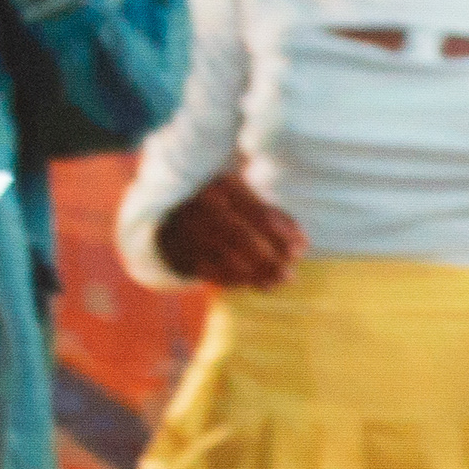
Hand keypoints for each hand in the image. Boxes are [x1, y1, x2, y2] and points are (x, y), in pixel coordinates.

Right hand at [156, 171, 304, 289]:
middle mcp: (202, 205)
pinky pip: (209, 270)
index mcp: (223, 185)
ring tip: (275, 282)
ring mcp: (186, 228)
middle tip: (289, 274)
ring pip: (226, 258)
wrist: (167, 210)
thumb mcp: (243, 195)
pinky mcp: (177, 249)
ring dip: (255, 274)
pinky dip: (233, 279)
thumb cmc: (219, 201)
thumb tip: (302, 242)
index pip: (259, 215)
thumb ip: (272, 214)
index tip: (300, 250)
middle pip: (243, 238)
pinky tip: (252, 282)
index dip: (283, 235)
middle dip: (270, 260)